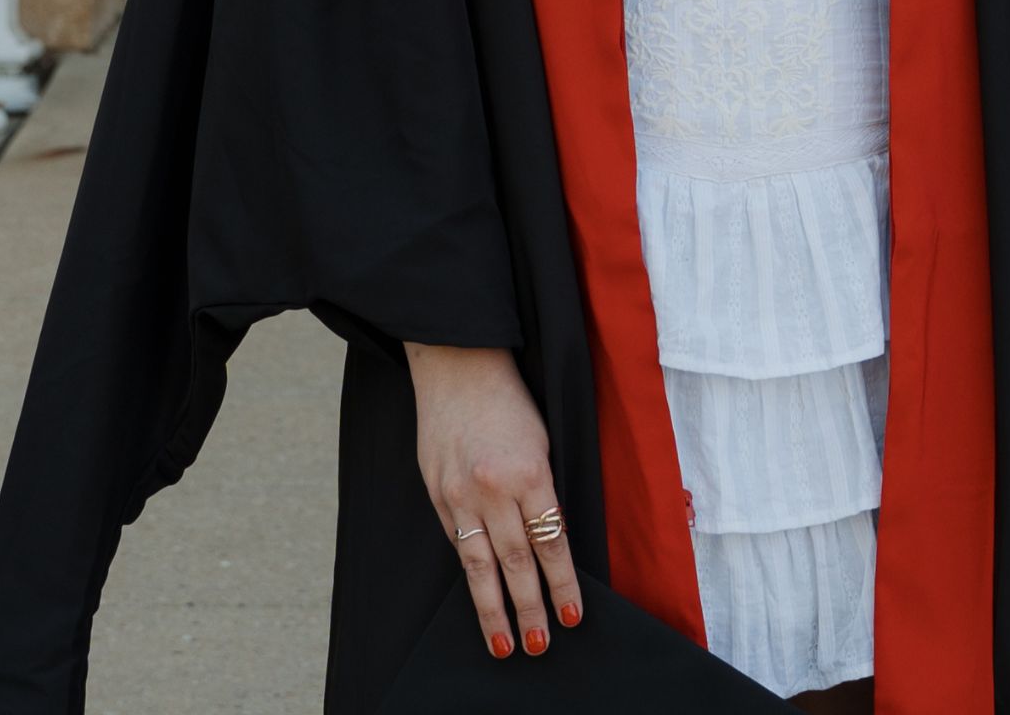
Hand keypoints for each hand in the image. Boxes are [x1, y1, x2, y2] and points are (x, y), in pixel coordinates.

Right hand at [404, 342, 585, 659]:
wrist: (457, 363)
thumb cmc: (508, 399)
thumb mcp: (540, 441)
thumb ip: (541, 491)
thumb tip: (548, 540)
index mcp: (527, 472)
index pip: (550, 542)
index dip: (563, 583)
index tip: (573, 615)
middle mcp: (491, 489)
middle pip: (516, 564)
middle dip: (529, 610)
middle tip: (540, 645)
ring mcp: (458, 494)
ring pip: (479, 566)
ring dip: (492, 610)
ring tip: (503, 645)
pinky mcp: (436, 493)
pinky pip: (456, 541)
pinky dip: (470, 570)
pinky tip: (479, 593)